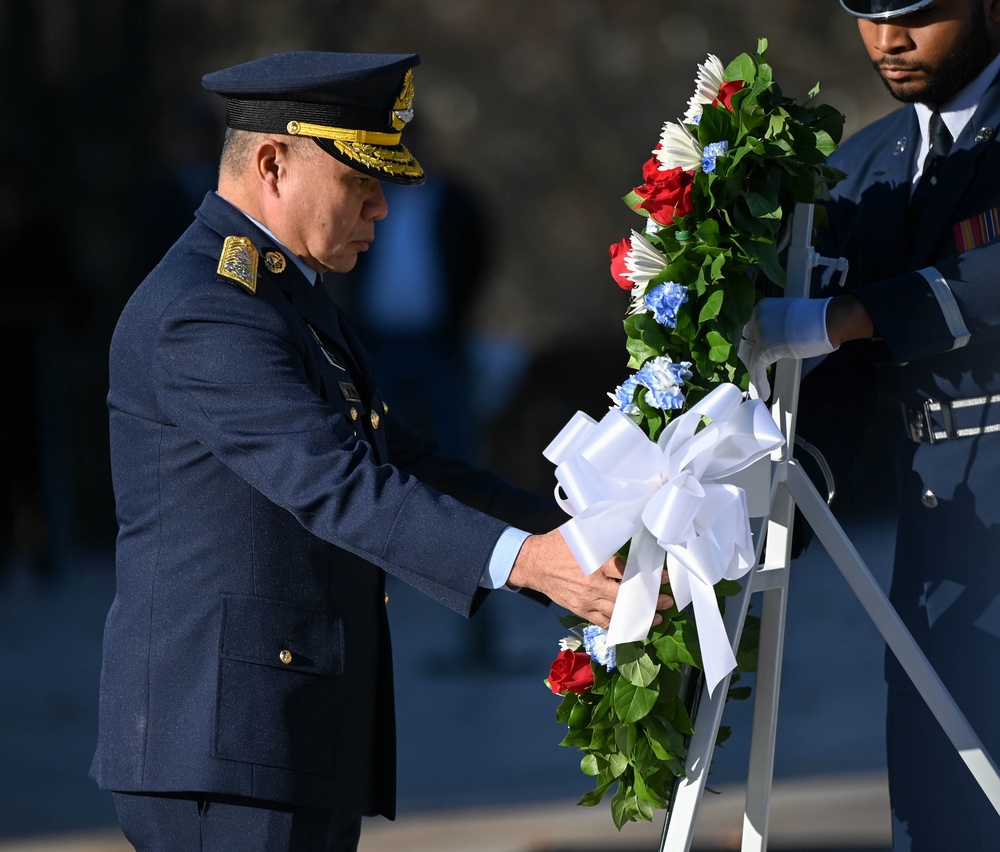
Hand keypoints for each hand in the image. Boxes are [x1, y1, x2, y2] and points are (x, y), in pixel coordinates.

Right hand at [508, 530, 673, 628]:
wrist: (533, 564)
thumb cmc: (557, 545)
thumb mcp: (580, 534)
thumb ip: (603, 535)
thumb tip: (627, 526)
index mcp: (594, 563)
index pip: (627, 573)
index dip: (648, 576)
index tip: (663, 577)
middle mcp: (592, 585)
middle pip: (626, 597)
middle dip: (649, 601)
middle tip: (667, 602)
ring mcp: (585, 601)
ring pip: (617, 613)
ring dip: (637, 617)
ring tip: (655, 618)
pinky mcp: (580, 610)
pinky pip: (602, 622)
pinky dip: (618, 625)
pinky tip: (630, 625)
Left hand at [738, 297, 835, 400]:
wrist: (828, 321)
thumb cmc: (817, 319)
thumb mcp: (787, 317)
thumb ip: (775, 326)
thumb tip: (772, 340)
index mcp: (761, 308)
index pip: (749, 330)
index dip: (751, 345)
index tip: (753, 355)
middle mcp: (756, 318)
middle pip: (745, 344)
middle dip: (750, 359)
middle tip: (755, 371)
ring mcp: (759, 333)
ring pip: (750, 357)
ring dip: (755, 373)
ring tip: (759, 385)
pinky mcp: (765, 348)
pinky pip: (757, 368)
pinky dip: (759, 382)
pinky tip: (763, 392)